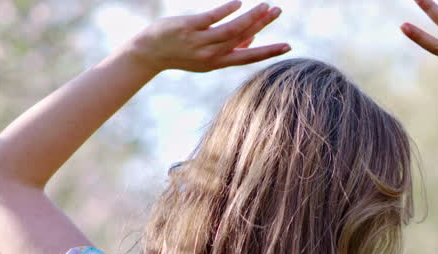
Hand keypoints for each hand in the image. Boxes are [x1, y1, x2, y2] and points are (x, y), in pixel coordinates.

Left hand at [123, 1, 289, 73]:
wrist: (149, 54)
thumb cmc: (179, 53)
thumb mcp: (205, 57)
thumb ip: (228, 48)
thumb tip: (252, 37)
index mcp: (217, 63)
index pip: (248, 58)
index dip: (268, 52)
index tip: (287, 47)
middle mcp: (210, 55)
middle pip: (243, 38)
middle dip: (262, 25)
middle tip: (278, 11)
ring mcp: (199, 41)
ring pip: (231, 29)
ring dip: (251, 17)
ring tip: (265, 5)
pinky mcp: (188, 27)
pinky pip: (211, 18)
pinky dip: (227, 10)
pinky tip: (239, 3)